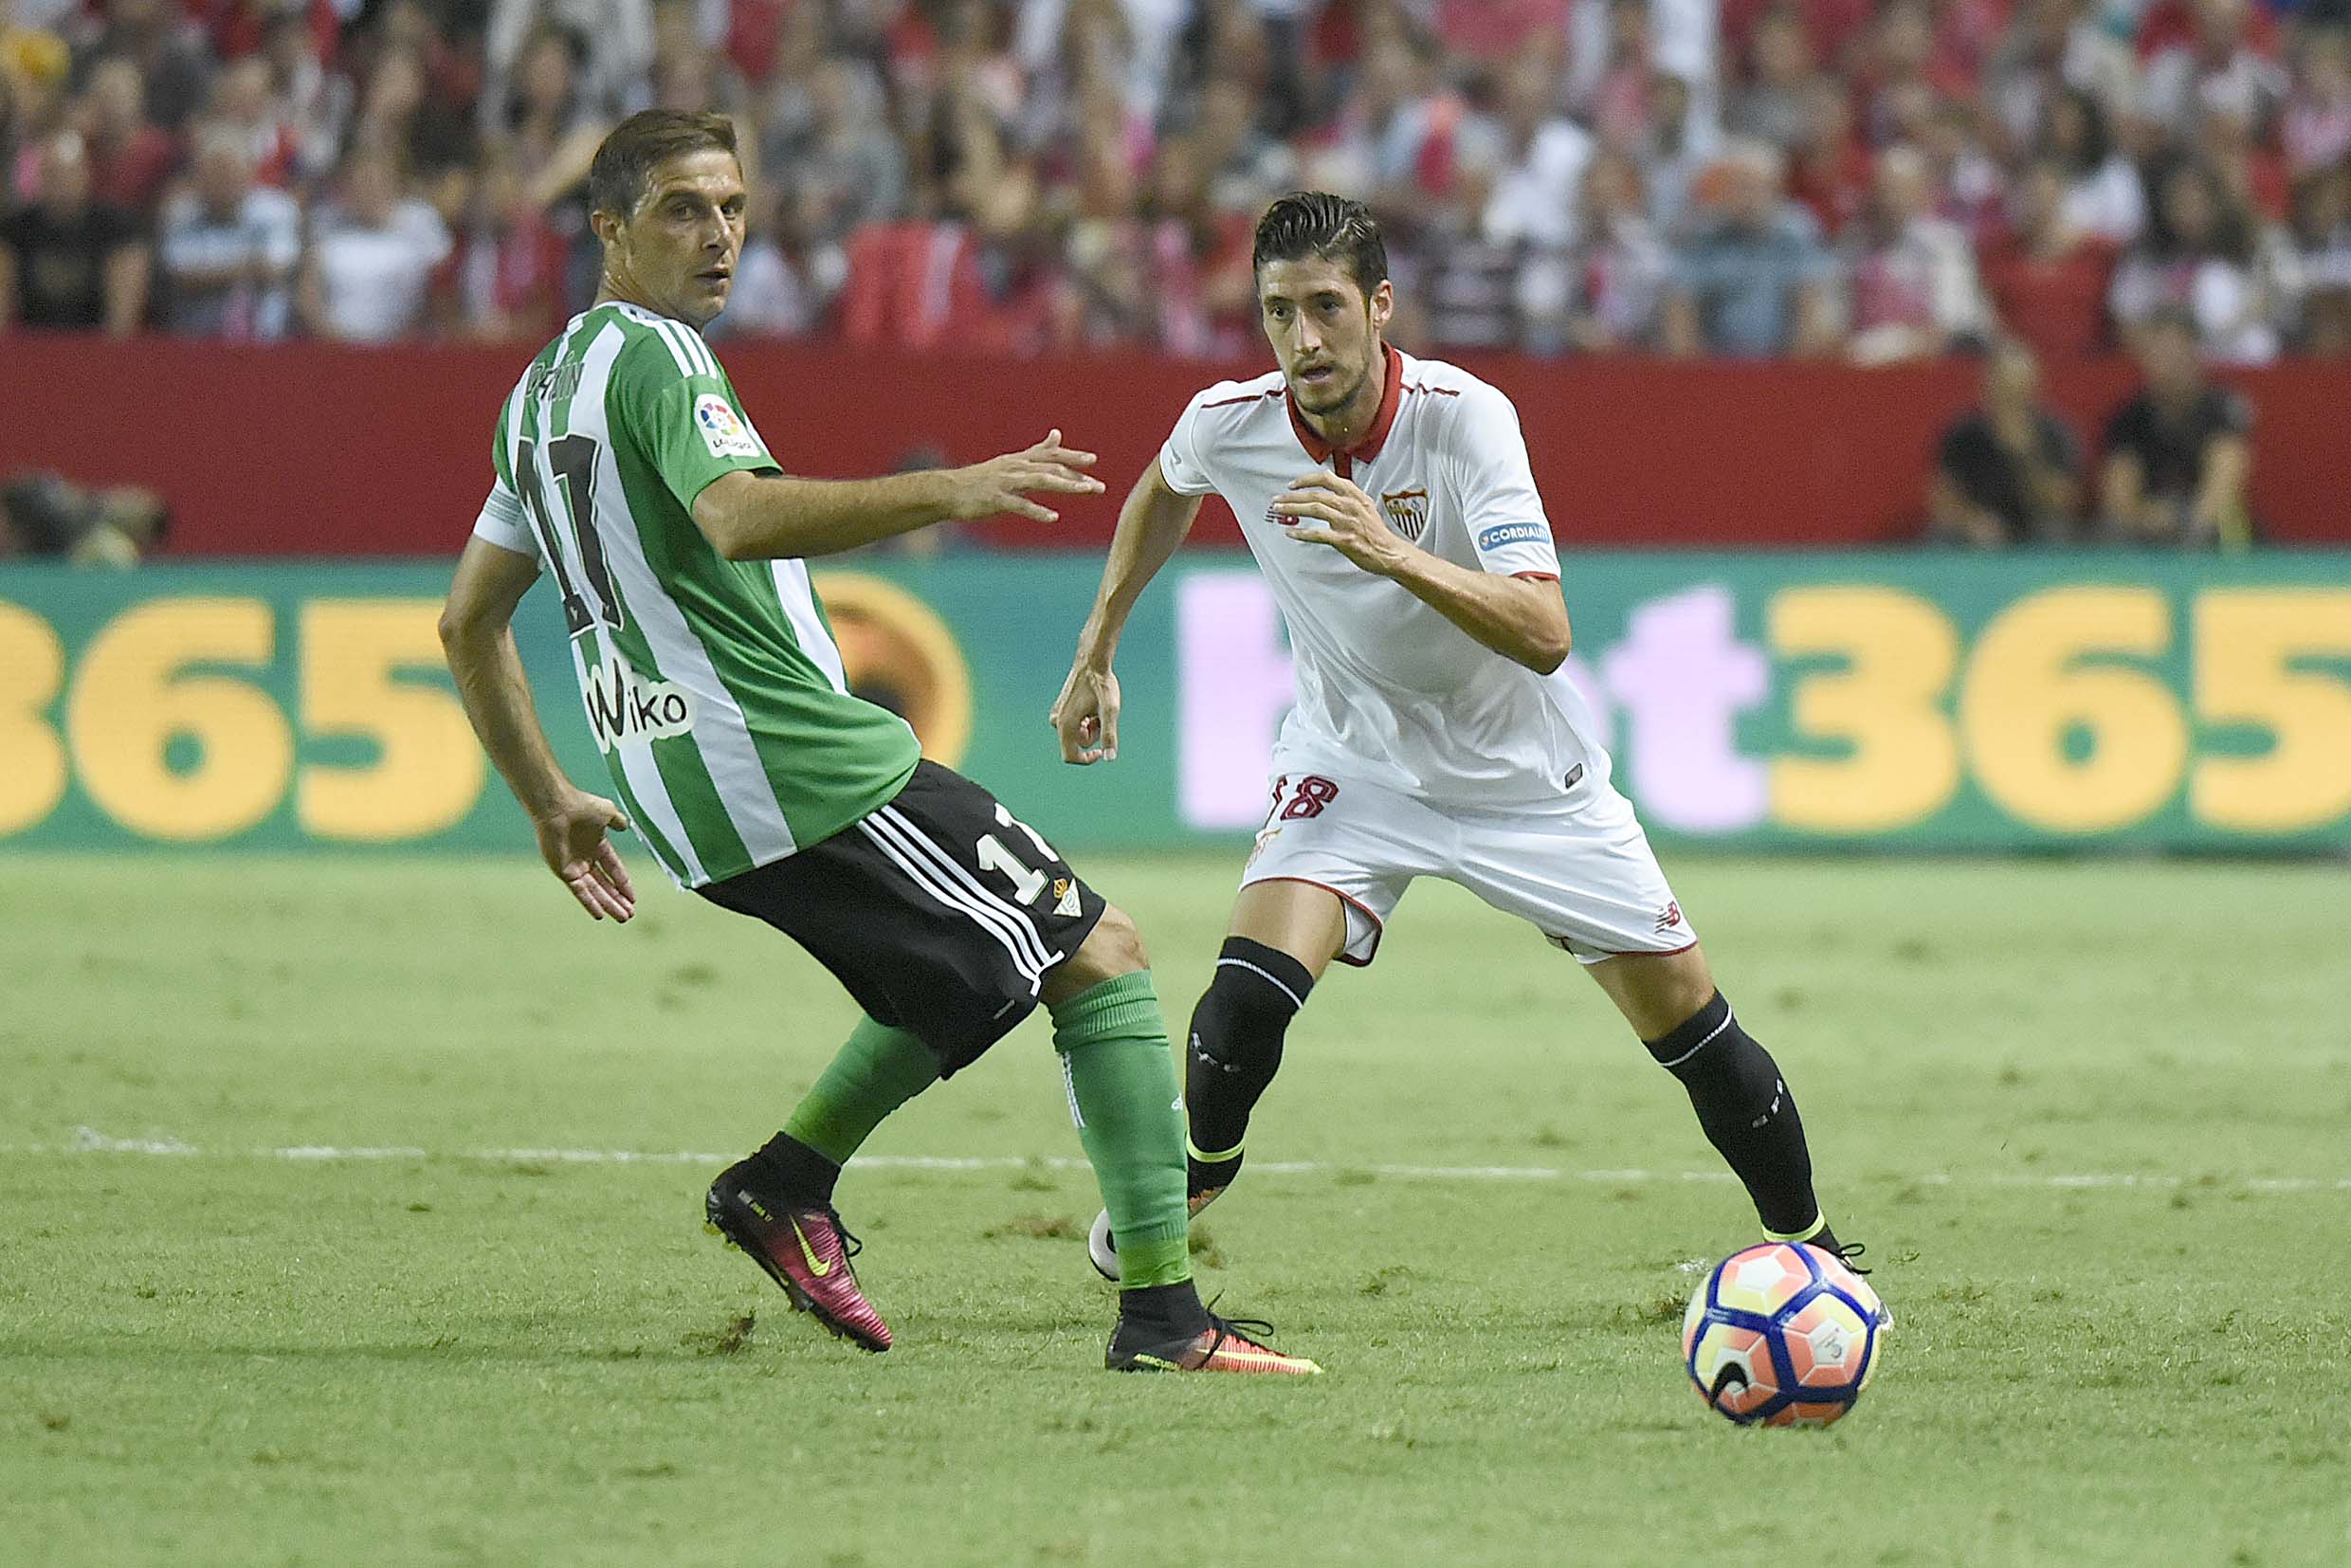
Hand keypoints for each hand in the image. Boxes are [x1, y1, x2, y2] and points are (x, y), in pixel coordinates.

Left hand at [533, 789, 636, 921]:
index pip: (614, 869)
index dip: (624, 883)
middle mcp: (585, 858)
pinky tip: (600, 914)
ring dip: (608, 905)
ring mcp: (574, 866)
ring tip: (622, 918)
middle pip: (605, 884)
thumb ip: (617, 821)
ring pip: (595, 891)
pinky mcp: (564, 872)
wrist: (559, 807)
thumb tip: (625, 825)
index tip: (633, 898)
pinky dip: (589, 902)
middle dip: (618, 900)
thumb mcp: (607, 812)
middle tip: (629, 914)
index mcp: (596, 845)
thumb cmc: (581, 805)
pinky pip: (579, 891)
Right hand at [945, 429, 1103, 522]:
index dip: (1072, 457)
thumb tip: (1058, 434)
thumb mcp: (1012, 461)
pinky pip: (1019, 505)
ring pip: (1040, 482)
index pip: (1051, 456)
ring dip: (1064, 486)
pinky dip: (1037, 510)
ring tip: (1085, 492)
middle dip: (1076, 477)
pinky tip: (1053, 517)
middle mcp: (1015, 467)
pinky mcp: (995, 500)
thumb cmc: (981, 479)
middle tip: (1099, 487)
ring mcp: (1005, 483)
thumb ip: (1037, 451)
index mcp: (1020, 460)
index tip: (1093, 461)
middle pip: (1051, 469)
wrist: (948, 491)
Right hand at [1049, 661, 1120, 763]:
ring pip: (1076, 733)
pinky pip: (1073, 723)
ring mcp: (1057, 714)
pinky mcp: (1060, 708)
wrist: (1092, 662)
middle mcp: (1057, 721)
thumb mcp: (1110, 710)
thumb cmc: (1102, 684)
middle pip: (1077, 744)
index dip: (1086, 759)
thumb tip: (1109, 757)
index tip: (1101, 752)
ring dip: (1089, 727)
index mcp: (1066, 725)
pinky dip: (1084, 719)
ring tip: (1096, 709)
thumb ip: (1109, 735)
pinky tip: (1090, 705)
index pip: (1070, 756)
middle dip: (1092, 735)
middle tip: (1101, 717)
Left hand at [1267, 470, 1406, 574]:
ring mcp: (1347, 522)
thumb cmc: (1376, 533)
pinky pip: (1318, 534)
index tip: (1292, 484)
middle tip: (1277, 500)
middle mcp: (1350, 505)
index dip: (1306, 479)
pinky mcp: (1345, 539)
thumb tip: (1326, 488)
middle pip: (1315, 494)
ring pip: (1314, 509)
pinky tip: (1291, 533)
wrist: (1391, 553)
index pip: (1327, 478)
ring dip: (1293, 509)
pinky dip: (1301, 533)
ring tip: (1279, 511)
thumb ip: (1347, 497)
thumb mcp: (1365, 507)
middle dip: (1292, 496)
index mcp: (1355, 496)